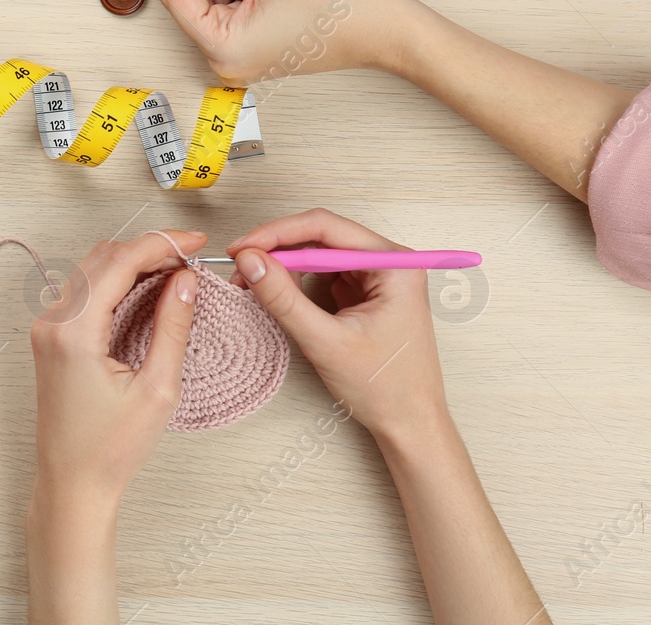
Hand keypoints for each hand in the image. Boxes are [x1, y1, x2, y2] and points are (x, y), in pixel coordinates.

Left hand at [30, 231, 201, 504]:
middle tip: (191, 259)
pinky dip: (117, 283)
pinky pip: (86, 292)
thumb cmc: (110, 449)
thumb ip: (172, 328)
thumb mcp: (157, 389)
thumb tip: (186, 282)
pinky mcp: (52, 337)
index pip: (119, 261)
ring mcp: (48, 328)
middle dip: (149, 249)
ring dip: (133, 263)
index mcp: (74, 331)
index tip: (197, 243)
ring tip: (176, 274)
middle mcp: (53, 322)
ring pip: (93, 270)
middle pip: (103, 257)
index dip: (162, 244)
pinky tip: (149, 292)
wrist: (72, 483)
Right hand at [229, 209, 446, 440]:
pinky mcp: (364, 292)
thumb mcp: (326, 342)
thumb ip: (284, 298)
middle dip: (277, 249)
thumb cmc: (386, 388)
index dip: (277, 233)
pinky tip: (278, 293)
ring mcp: (376, 277)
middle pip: (321, 236)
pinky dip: (296, 281)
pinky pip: (323, 273)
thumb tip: (251, 261)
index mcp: (394, 265)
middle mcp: (388, 262)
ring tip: (255, 282)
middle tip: (242, 266)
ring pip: (318, 253)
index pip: (326, 227)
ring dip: (284, 265)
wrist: (408, 424)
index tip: (243, 248)